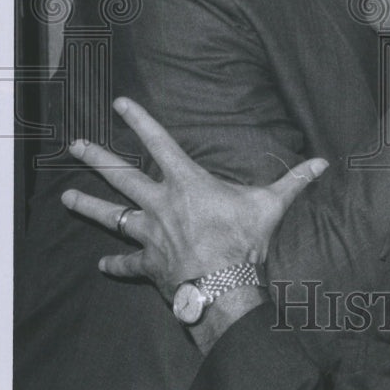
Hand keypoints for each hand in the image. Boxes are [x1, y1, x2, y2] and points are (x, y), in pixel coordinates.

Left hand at [61, 97, 326, 301]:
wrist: (222, 286)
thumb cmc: (243, 241)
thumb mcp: (271, 205)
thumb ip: (294, 181)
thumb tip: (324, 163)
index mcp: (186, 183)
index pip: (158, 143)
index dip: (138, 120)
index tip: (118, 103)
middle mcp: (161, 204)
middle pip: (121, 176)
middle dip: (97, 158)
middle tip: (74, 146)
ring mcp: (150, 235)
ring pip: (112, 216)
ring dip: (88, 206)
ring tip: (65, 198)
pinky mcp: (148, 264)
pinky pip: (127, 263)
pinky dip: (115, 263)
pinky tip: (101, 264)